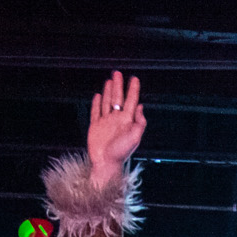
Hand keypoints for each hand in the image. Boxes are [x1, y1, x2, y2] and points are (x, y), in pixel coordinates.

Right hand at [86, 70, 145, 190]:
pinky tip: (98, 96)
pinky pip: (95, 112)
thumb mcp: (135, 137)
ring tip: (110, 81)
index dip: (133, 89)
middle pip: (117, 98)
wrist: (105, 163)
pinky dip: (96, 103)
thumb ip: (140, 122)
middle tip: (118, 73)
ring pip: (107, 102)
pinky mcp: (95, 126)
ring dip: (108, 91)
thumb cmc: (121, 153)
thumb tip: (141, 107)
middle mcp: (116, 119)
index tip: (134, 79)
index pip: (131, 101)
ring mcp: (105, 122)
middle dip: (118, 85)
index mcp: (127, 120)